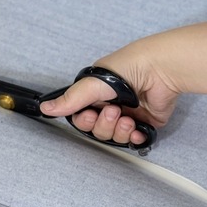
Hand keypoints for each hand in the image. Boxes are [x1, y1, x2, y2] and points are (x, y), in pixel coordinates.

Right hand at [39, 40, 179, 145]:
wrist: (160, 70)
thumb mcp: (94, 84)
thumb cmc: (129, 67)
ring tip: (128, 118)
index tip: (91, 114)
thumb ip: (71, 99)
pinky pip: (134, 139)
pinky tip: (136, 129)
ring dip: (119, 130)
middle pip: (97, 129)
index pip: (82, 116)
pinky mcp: (146, 122)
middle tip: (114, 111)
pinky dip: (134, 138)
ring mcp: (129, 114)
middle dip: (104, 124)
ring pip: (115, 135)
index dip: (85, 121)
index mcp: (97, 93)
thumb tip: (46, 108)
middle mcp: (112, 103)